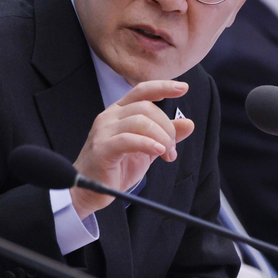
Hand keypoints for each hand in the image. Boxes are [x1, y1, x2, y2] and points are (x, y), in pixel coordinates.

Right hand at [70, 80, 195, 218]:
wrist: (89, 191)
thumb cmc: (114, 168)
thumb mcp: (147, 149)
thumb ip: (165, 135)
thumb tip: (189, 123)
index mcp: (119, 112)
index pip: (142, 91)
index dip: (163, 87)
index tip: (183, 88)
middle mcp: (110, 116)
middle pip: (146, 108)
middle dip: (166, 127)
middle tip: (172, 149)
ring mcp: (104, 131)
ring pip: (140, 121)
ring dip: (161, 137)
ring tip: (166, 154)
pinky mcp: (102, 148)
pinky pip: (129, 139)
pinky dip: (148, 144)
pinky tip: (157, 151)